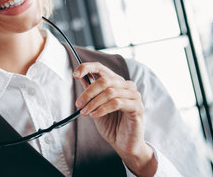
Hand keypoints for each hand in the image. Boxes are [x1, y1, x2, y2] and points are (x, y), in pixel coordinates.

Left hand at [73, 62, 156, 176]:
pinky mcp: (137, 107)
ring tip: (85, 112)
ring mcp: (133, 95)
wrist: (123, 144)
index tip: (75, 74)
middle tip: (79, 104)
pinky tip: (95, 115)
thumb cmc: (111, 124)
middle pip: (104, 80)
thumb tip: (79, 76)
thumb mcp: (96, 105)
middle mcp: (126, 86)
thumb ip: (90, 91)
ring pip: (110, 92)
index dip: (87, 68)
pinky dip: (103, 109)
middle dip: (88, 92)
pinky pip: (117, 103)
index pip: (101, 68)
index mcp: (115, 82)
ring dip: (94, 103)